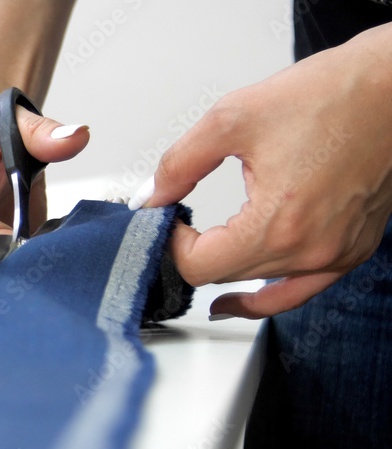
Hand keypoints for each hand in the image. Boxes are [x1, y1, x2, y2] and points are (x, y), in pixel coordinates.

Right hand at [0, 96, 89, 287]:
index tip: (50, 238)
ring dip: (28, 276)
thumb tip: (77, 137)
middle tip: (52, 241)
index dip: (27, 254)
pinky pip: (3, 287)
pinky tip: (39, 252)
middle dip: (30, 269)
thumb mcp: (14, 124)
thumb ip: (44, 134)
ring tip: (44, 243)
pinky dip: (25, 276)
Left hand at [140, 24, 391, 318]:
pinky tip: (238, 297)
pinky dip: (266, 296)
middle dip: (193, 252)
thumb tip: (152, 197)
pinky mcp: (351, 250)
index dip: (171, 243)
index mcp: (279, 224)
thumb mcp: (230, 120)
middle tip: (179, 223)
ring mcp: (335, 255)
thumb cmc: (330, 96)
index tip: (168, 217)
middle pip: (225, 277)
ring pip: (258, 287)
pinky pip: (300, 291)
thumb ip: (180, 164)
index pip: (198, 267)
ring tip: (197, 254)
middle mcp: (311, 250)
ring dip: (225, 270)